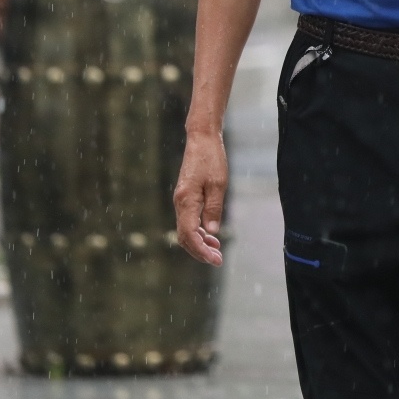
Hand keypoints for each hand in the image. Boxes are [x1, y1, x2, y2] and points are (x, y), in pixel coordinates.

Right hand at [173, 128, 227, 265]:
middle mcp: (180, 202)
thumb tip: (212, 233)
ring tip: (216, 250)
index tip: (216, 259)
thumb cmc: (211, 159)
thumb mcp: (218, 185)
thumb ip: (214, 210)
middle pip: (184, 237)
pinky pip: (188, 221)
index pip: (189, 235)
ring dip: (199, 243)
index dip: (201, 251)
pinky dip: (198, 231)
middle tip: (218, 260)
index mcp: (187, 201)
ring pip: (185, 230)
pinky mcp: (185, 197)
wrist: (201, 139)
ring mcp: (181, 200)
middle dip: (200, 251)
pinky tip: (211, 235)